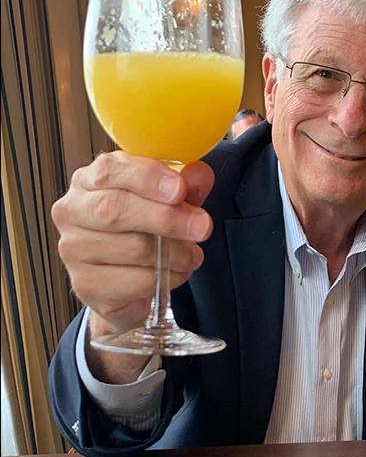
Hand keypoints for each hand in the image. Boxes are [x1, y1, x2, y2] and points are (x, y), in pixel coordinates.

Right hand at [52, 152, 214, 334]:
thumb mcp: (165, 197)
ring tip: (191, 254)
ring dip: (175, 253)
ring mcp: (74, 251)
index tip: (180, 189)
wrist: (123, 277)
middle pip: (115, 209)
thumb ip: (185, 184)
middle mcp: (72, 212)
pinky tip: (174, 272)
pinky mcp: (86, 285)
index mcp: (88, 180)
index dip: (148, 179)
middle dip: (167, 218)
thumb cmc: (140, 227)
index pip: (109, 170)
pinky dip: (166, 278)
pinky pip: (135, 282)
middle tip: (202, 226)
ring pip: (132, 249)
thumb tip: (199, 175)